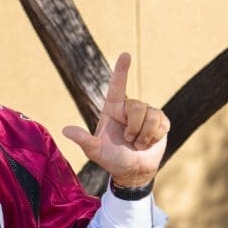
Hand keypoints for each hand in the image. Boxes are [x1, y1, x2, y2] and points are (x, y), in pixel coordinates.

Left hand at [62, 52, 168, 187]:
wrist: (133, 172)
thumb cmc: (112, 160)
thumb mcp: (96, 152)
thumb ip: (84, 140)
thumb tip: (65, 130)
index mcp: (113, 110)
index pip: (117, 87)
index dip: (121, 70)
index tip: (125, 55)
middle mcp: (129, 109)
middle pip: (137, 106)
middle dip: (134, 128)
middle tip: (129, 141)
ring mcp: (146, 114)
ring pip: (151, 115)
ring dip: (144, 135)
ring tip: (138, 144)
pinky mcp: (161, 122)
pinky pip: (161, 123)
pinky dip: (154, 136)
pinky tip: (149, 143)